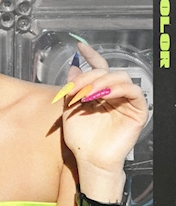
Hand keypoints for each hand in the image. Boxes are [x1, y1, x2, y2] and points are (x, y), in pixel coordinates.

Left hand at [61, 42, 147, 177]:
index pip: (98, 69)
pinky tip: (104, 96)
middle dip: (88, 77)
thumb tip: (73, 67)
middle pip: (105, 72)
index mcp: (98, 92)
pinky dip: (119, 89)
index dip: (91, 55)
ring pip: (120, 78)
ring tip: (87, 94)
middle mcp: (113, 94)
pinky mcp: (137, 112)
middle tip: (75, 89)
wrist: (89, 159)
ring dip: (101, 82)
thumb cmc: (80, 137)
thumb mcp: (69, 108)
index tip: (80, 46)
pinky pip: (134, 92)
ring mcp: (125, 102)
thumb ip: (71, 88)